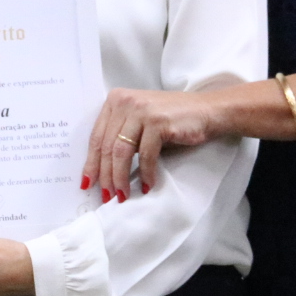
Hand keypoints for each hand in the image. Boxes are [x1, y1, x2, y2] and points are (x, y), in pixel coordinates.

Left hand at [84, 87, 227, 197]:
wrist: (208, 110)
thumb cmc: (172, 120)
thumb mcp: (140, 122)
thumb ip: (121, 135)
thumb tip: (102, 170)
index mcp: (115, 100)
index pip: (96, 137)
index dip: (91, 163)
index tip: (87, 184)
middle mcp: (125, 101)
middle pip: (107, 146)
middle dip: (105, 176)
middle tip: (107, 196)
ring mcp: (141, 110)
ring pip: (121, 152)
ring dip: (121, 178)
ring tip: (123, 195)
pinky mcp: (158, 122)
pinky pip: (145, 155)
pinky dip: (145, 174)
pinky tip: (146, 185)